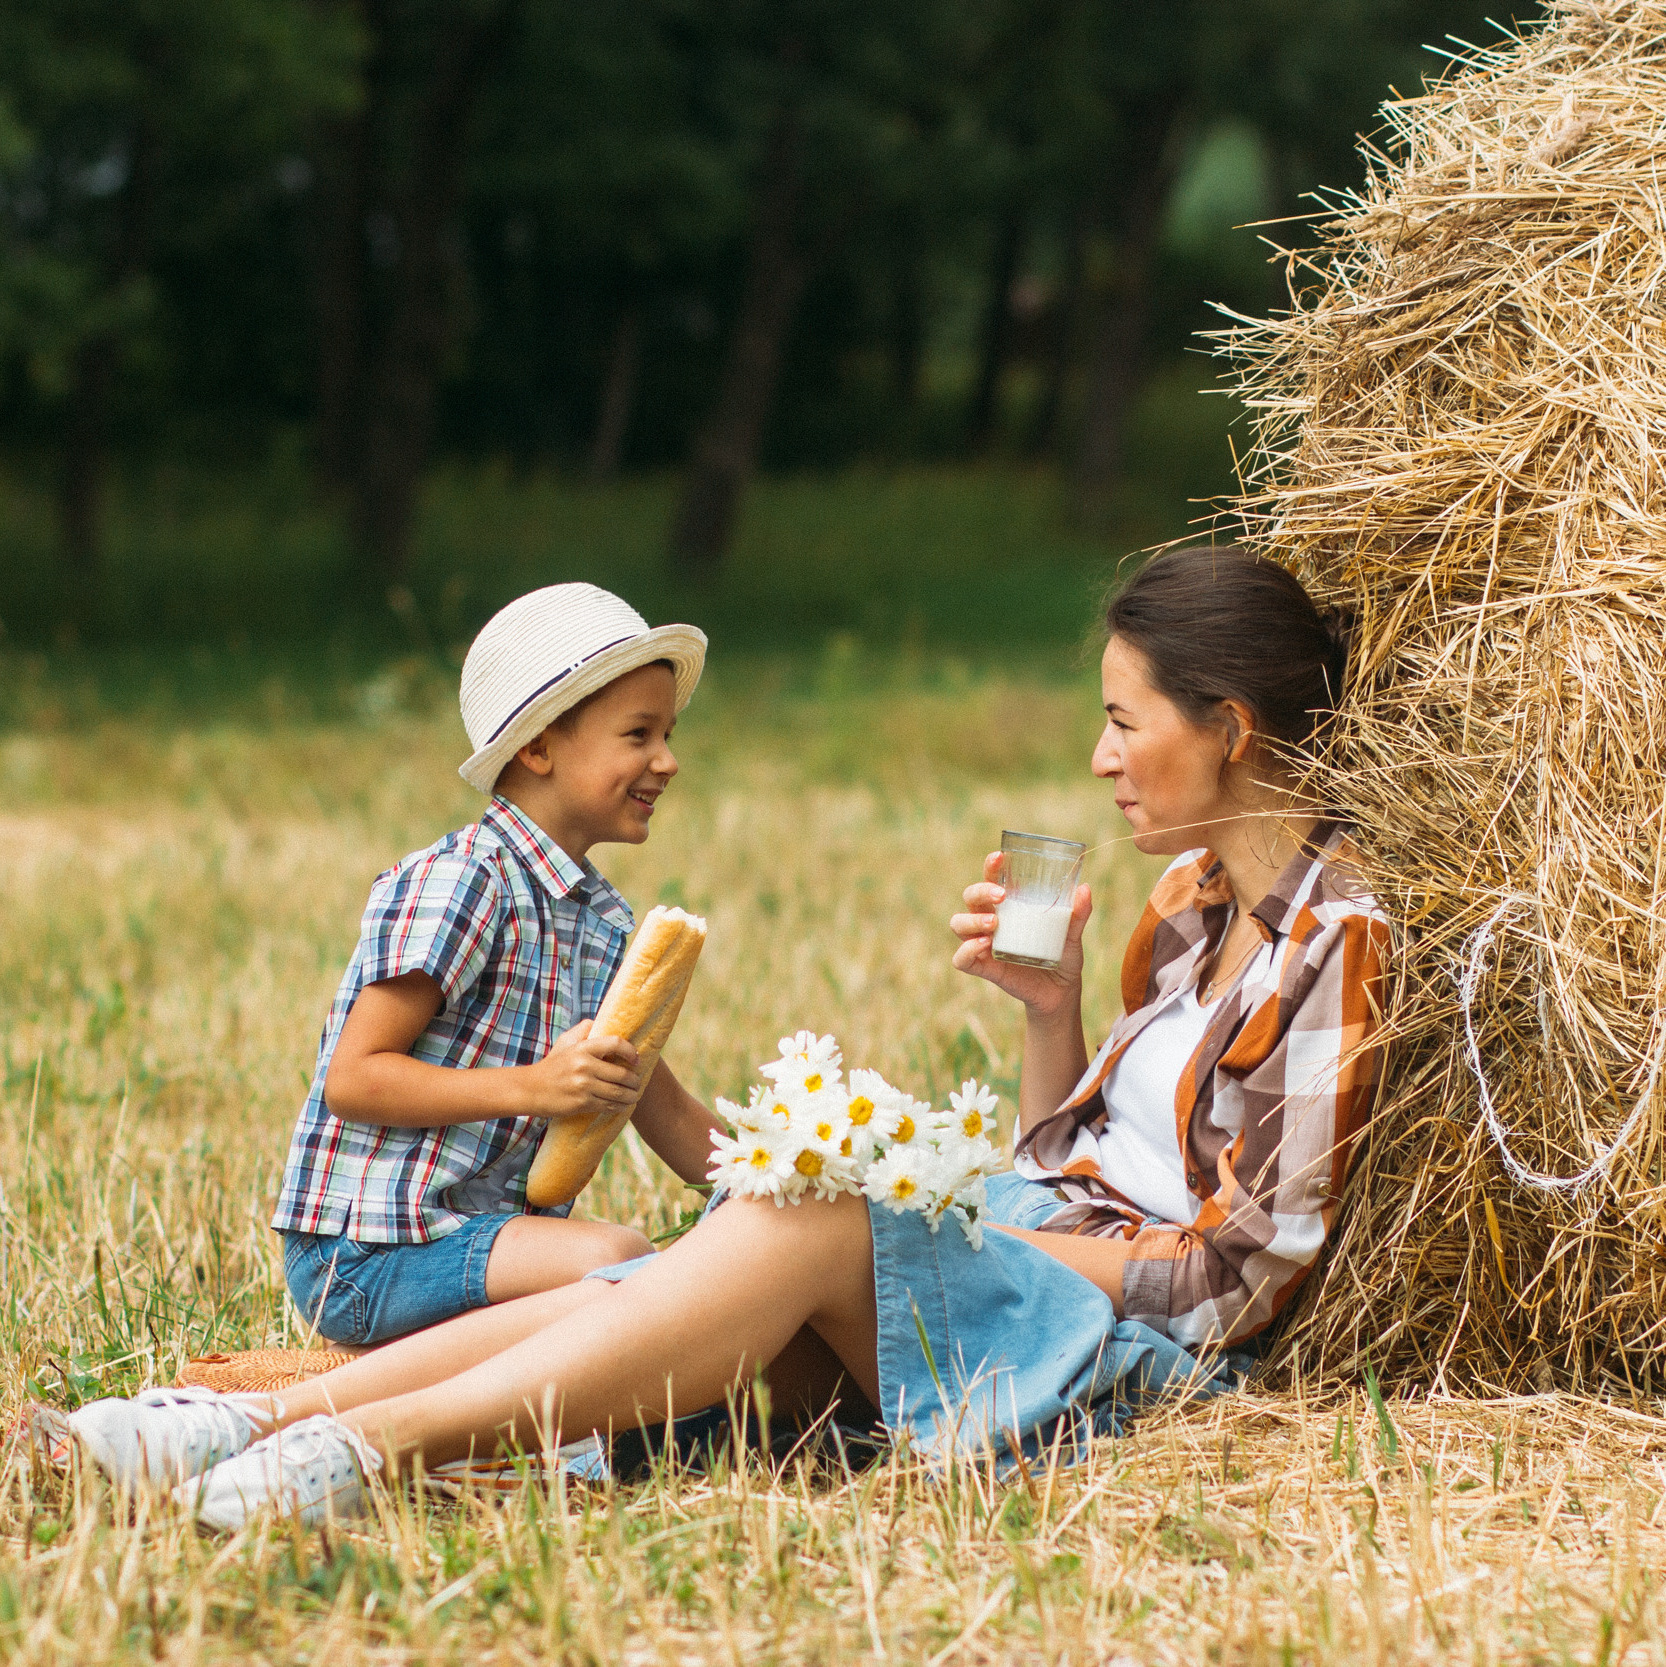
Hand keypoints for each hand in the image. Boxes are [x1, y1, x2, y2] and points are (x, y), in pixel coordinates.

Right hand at [519, 1021, 641, 1120]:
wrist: (531, 1089)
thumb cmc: (553, 1064)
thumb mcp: (565, 1042)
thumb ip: (584, 1030)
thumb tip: (603, 1022)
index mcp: (583, 1048)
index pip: (615, 1043)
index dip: (630, 1051)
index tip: (636, 1059)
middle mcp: (584, 1065)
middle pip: (621, 1074)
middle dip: (635, 1080)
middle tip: (638, 1082)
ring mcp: (583, 1085)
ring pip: (618, 1092)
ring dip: (631, 1095)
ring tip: (634, 1095)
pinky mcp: (582, 1103)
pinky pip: (608, 1105)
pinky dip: (620, 1106)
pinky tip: (623, 1105)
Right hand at [950, 852, 1091, 1018]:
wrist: (1062, 991)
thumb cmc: (1062, 955)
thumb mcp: (1072, 934)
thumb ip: (1078, 914)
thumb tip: (1085, 889)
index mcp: (1008, 906)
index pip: (991, 879)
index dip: (990, 867)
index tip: (999, 858)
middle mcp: (991, 920)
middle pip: (970, 898)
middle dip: (980, 891)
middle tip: (1002, 895)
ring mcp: (984, 944)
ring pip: (959, 924)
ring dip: (972, 920)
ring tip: (994, 923)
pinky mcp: (985, 968)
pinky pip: (961, 959)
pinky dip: (966, 951)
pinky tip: (984, 945)